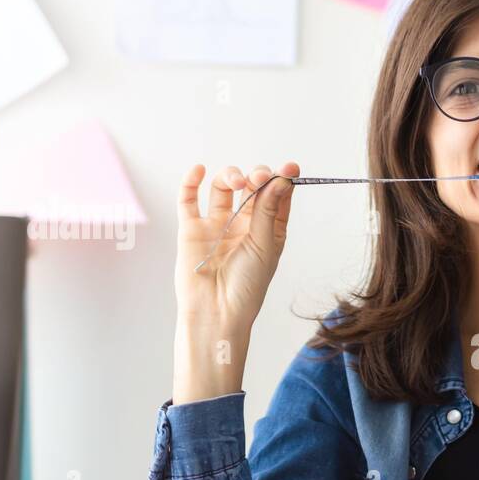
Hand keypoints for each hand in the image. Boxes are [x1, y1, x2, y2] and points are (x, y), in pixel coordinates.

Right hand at [175, 161, 298, 333]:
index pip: (276, 197)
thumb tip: (280, 179)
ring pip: (222, 188)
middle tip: (259, 178)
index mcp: (267, 230)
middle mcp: (243, 224)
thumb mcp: (264, 245)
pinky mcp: (191, 228)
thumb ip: (267, 210)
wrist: (216, 311)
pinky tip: (200, 170)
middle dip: (257, 176)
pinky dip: (191, 182)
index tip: (290, 168)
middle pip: (250, 187)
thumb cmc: (247, 286)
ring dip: (230, 176)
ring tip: (236, 181)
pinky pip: (188, 200)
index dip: (282, 180)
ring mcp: (216, 225)